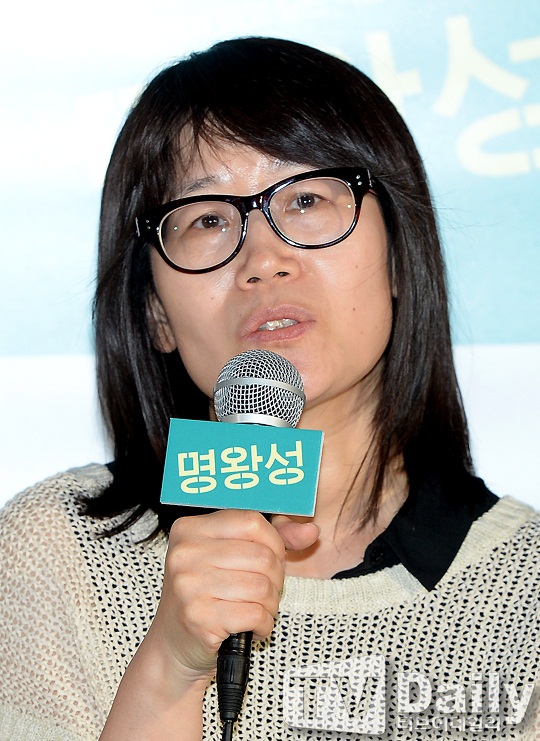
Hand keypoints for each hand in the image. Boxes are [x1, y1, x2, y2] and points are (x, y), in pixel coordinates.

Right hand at [146, 509, 318, 684]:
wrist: (173, 647)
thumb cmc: (208, 596)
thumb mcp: (231, 558)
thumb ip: (272, 539)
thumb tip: (311, 531)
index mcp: (190, 529)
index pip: (252, 522)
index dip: (274, 543)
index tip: (270, 560)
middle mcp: (185, 553)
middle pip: (262, 556)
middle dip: (275, 579)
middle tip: (264, 592)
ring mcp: (188, 585)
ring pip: (262, 586)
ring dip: (270, 604)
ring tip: (258, 610)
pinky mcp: (198, 617)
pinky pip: (255, 614)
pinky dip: (264, 624)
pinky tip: (252, 626)